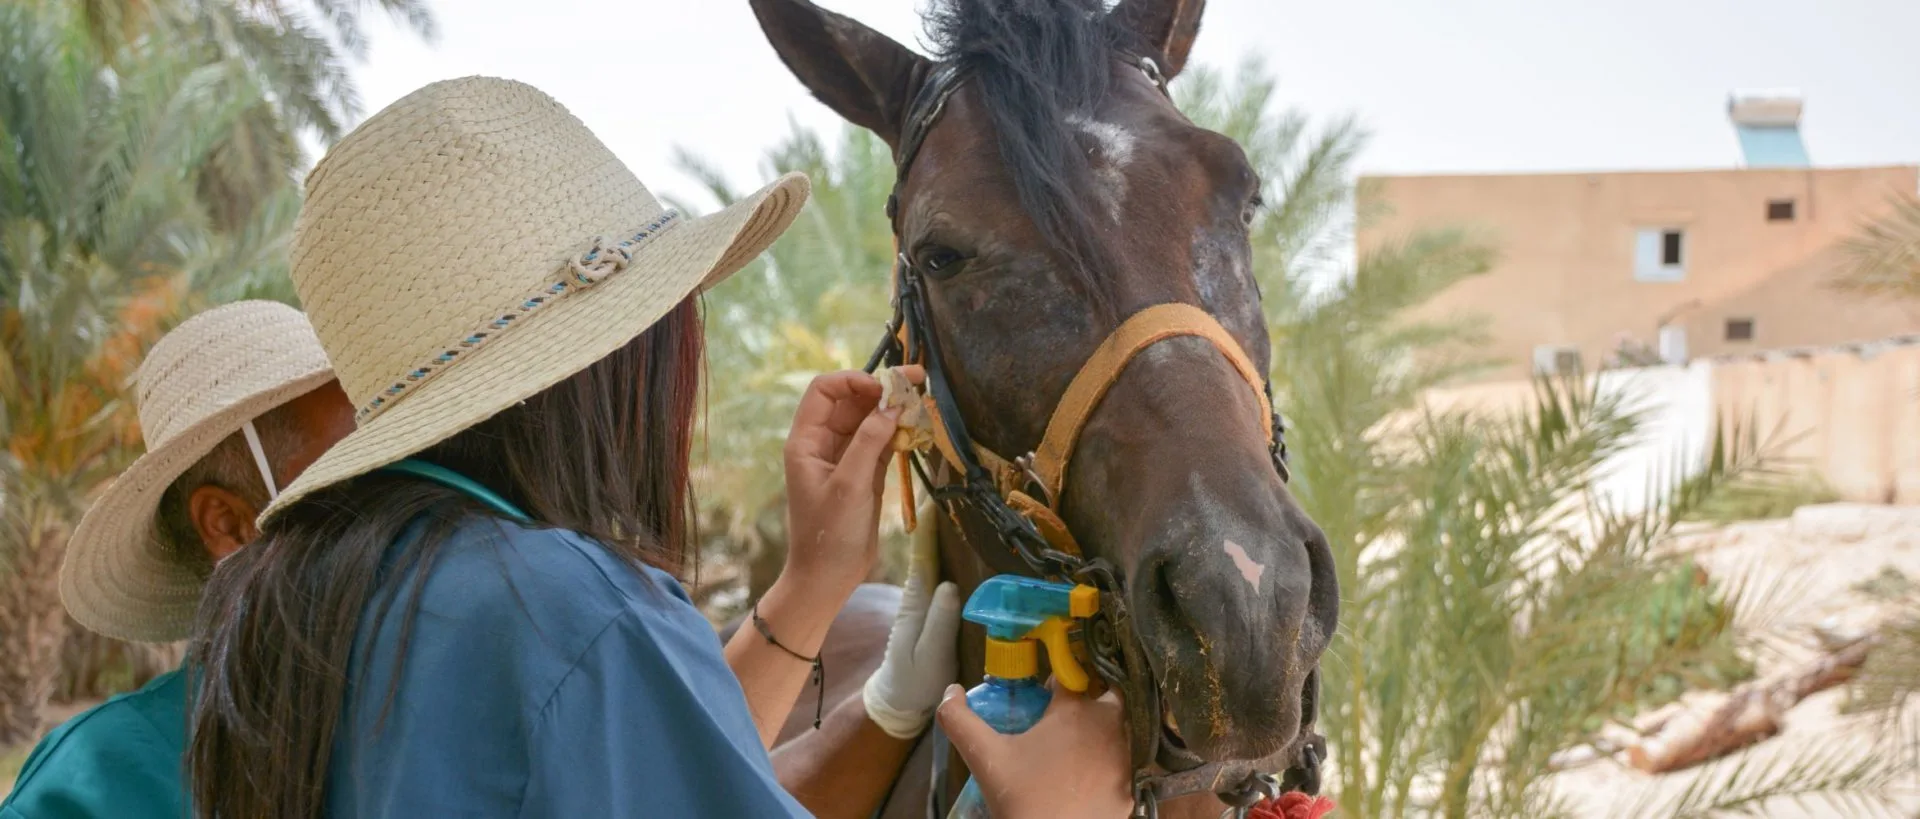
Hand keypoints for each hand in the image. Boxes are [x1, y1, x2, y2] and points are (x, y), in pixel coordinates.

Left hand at [782, 368, 922, 597]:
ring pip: (870, 420)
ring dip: (894, 409)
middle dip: (882, 389)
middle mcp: (823, 444)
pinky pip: (882, 441)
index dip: (853, 381)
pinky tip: (919, 426)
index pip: (824, 391)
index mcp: (806, 442)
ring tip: (923, 400)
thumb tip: (892, 406)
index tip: (885, 387)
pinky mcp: (865, 473)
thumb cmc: (829, 534)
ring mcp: (846, 457)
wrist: (828, 578)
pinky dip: (899, 432)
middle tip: (918, 380)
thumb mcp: (849, 486)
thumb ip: (869, 442)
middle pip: (851, 401)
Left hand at [863, 508, 960, 737]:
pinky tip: (952, 531)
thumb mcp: (928, 654)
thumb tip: (949, 585)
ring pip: (933, 553)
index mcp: (917, 599)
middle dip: (937, 512)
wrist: (900, 699)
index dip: (930, 524)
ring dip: (940, 524)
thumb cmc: (916, 681)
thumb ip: (938, 622)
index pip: (923, 553)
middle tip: (949, 478)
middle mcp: (920, 591)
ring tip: (954, 493)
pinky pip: (936, 568)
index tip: (937, 492)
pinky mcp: (929, 603)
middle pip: (929, 544)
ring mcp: (924, 596)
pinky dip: (941, 547)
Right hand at [937, 681, 1131, 818]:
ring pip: (1121, 728)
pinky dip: (1110, 762)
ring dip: (1101, 730)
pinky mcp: (1133, 785)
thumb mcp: (984, 757)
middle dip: (1089, 700)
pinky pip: (1125, 761)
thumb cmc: (1022, 797)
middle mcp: (1110, 726)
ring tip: (1074, 749)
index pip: (1071, 675)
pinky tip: (1089, 775)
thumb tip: (950, 690)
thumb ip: (959, 719)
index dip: (1056, 682)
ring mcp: (1126, 757)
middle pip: (1106, 696)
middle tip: (1064, 720)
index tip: (1044, 695)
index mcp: (1076, 710)